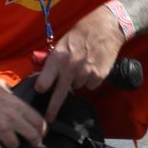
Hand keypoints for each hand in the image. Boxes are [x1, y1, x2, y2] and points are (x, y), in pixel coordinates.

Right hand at [0, 75, 47, 147]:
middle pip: (32, 136)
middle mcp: (11, 118)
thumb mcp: (2, 86)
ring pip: (15, 145)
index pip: (38, 121)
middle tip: (33, 144)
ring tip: (8, 142)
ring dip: (12, 144)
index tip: (41, 132)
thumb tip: (18, 100)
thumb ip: (13, 96)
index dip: (42, 129)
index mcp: (17, 105)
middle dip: (35, 141)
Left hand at [34, 5, 124, 120]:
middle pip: (59, 94)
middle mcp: (70, 67)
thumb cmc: (82, 33)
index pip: (44, 81)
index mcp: (57, 58)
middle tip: (48, 119)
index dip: (42, 87)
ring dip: (78, 81)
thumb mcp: (62, 43)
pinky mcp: (99, 76)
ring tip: (82, 65)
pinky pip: (90, 85)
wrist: (106, 27)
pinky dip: (91, 80)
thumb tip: (46, 76)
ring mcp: (85, 72)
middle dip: (53, 108)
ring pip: (77, 87)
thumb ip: (55, 60)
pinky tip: (92, 67)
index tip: (40, 92)